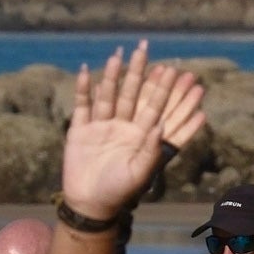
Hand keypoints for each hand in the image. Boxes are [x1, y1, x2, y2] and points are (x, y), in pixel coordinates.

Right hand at [60, 42, 208, 220]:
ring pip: (108, 95)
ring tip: (119, 54)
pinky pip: (82, 105)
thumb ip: (152, 149)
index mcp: (140, 136)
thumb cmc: (120, 192)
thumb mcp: (141, 172)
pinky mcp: (80, 130)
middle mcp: (122, 127)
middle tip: (145, 48)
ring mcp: (101, 127)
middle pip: (132, 94)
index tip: (172, 69)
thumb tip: (162, 122)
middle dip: (139, 72)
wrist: (90, 204)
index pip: (155, 107)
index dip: (163, 88)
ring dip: (113, 76)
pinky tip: (87, 71)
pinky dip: (84, 89)